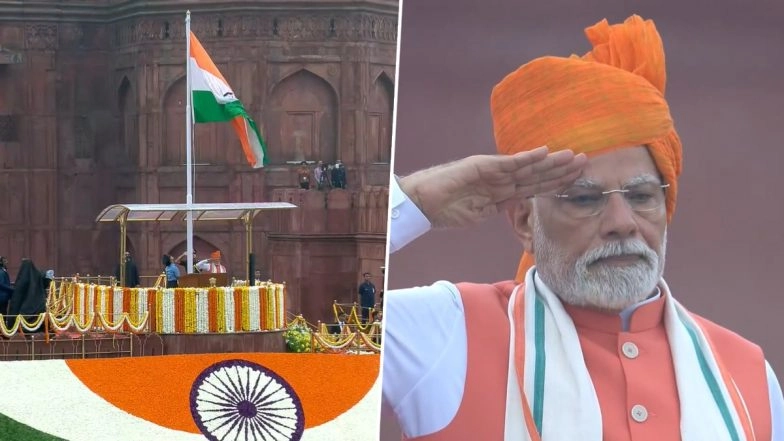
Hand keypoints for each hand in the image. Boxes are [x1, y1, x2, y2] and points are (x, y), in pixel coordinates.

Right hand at [399, 147, 585, 227]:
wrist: (423, 203)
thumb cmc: (445, 210)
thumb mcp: (477, 215)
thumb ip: (497, 209)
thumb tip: (513, 207)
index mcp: (501, 192)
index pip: (535, 188)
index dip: (556, 184)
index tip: (577, 182)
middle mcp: (501, 179)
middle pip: (537, 175)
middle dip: (562, 171)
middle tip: (586, 163)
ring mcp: (493, 171)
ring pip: (529, 167)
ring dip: (552, 162)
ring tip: (574, 156)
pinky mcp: (482, 166)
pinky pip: (509, 162)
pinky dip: (527, 157)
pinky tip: (545, 152)